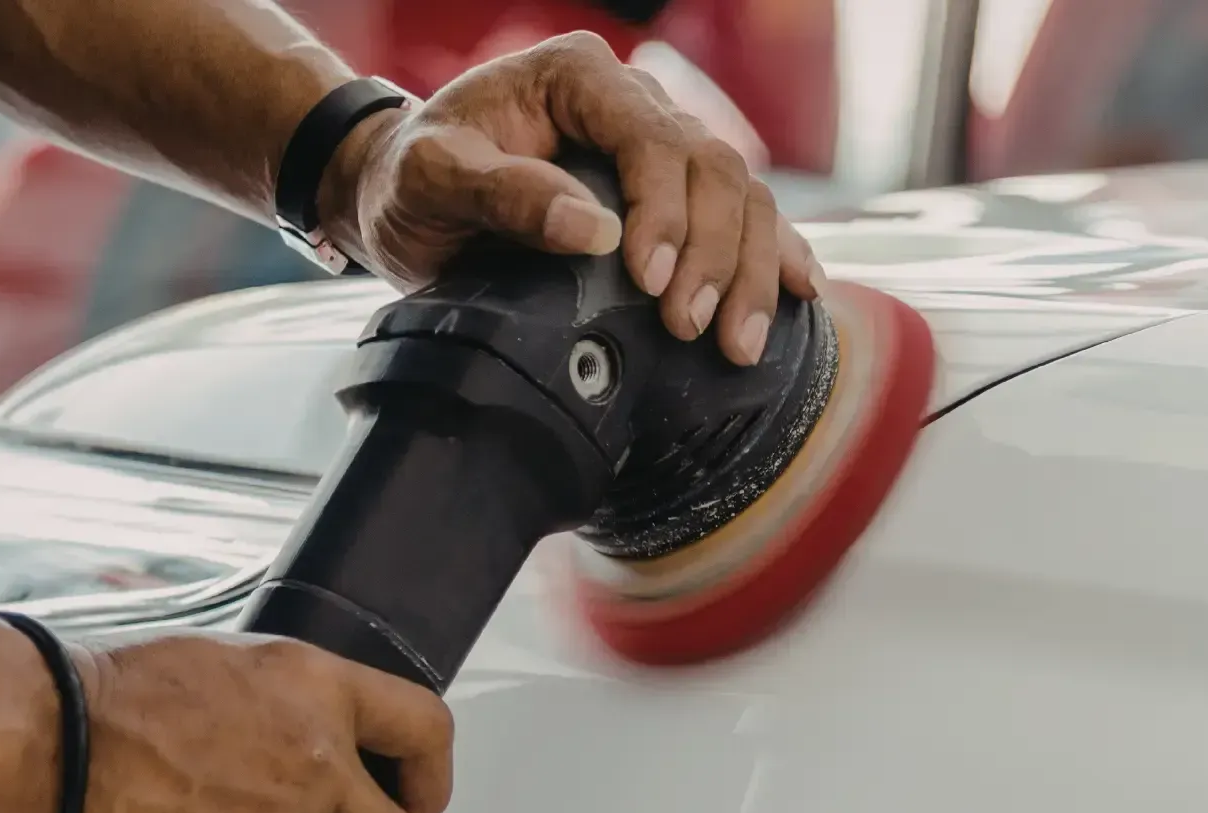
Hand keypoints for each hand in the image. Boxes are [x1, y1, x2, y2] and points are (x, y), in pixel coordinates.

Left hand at [317, 31, 823, 367]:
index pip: (651, 138)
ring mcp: (661, 145)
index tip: (649, 280)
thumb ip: (504, 194)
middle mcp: (632, 100)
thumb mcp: (433, 179)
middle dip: (715, 255)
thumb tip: (592, 230)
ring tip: (738, 342)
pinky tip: (802, 292)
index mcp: (577, 76)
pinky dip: (776, 254)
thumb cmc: (412, 180)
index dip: (665, 211)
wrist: (405, 196)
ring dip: (752, 271)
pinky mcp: (673, 194)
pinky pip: (744, 215)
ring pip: (742, 194)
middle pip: (712, 169)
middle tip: (691, 327)